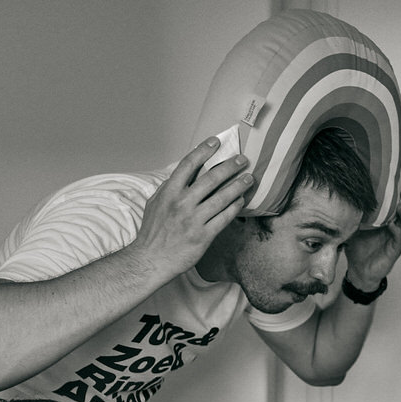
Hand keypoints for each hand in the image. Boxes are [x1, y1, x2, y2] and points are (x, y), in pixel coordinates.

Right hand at [128, 137, 256, 278]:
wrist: (151, 260)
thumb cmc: (153, 232)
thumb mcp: (155, 203)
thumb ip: (169, 187)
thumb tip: (184, 173)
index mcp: (170, 192)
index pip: (188, 164)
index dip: (203, 150)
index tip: (216, 142)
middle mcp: (182, 203)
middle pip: (211, 178)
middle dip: (229, 166)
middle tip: (242, 159)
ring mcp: (194, 220)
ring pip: (222, 198)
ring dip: (238, 185)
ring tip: (249, 178)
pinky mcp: (203, 236)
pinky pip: (224, 218)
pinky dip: (234, 207)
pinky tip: (241, 200)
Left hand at [343, 188, 400, 289]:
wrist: (358, 271)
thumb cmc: (358, 249)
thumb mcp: (353, 229)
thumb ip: (353, 217)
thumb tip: (342, 201)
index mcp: (385, 223)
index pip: (395, 208)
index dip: (398, 197)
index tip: (397, 186)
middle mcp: (392, 230)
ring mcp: (395, 240)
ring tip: (400, 207)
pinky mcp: (394, 251)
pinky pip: (398, 240)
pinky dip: (397, 232)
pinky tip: (393, 226)